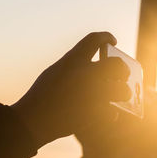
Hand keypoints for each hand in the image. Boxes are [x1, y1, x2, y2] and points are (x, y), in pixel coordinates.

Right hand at [12, 32, 130, 148]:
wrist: (33, 120)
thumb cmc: (41, 95)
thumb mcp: (53, 72)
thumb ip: (73, 65)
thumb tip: (93, 65)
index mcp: (72, 60)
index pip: (95, 39)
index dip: (106, 37)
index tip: (111, 41)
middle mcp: (85, 73)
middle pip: (117, 64)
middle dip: (122, 68)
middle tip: (120, 73)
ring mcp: (91, 94)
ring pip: (122, 90)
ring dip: (123, 92)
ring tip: (120, 94)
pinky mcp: (94, 114)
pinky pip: (113, 112)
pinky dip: (112, 113)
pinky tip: (110, 112)